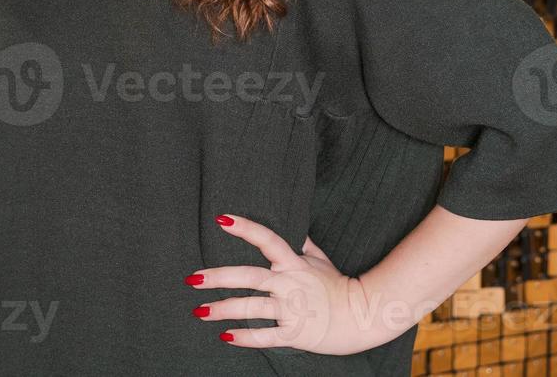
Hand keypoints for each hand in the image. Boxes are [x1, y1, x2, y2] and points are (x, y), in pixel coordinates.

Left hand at [185, 214, 385, 355]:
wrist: (363, 317)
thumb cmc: (339, 285)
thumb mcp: (321, 259)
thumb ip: (303, 243)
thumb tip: (292, 225)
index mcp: (294, 263)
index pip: (267, 240)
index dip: (245, 228)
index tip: (221, 219)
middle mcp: (290, 284)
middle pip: (250, 277)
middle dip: (219, 278)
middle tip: (193, 278)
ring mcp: (293, 309)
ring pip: (252, 308)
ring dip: (224, 310)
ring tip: (200, 311)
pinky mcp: (295, 333)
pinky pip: (266, 336)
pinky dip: (245, 337)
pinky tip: (226, 336)